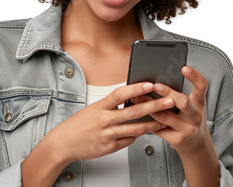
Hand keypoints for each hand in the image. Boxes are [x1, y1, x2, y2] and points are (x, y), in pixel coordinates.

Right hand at [48, 82, 173, 162]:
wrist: (63, 143)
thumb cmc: (78, 124)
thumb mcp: (93, 108)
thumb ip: (111, 104)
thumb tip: (130, 97)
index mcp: (100, 107)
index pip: (120, 94)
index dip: (136, 88)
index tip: (150, 84)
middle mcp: (105, 120)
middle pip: (134, 112)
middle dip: (155, 106)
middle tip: (169, 101)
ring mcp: (108, 135)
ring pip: (136, 129)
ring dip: (153, 124)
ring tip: (165, 119)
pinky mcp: (110, 148)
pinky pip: (129, 141)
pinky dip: (137, 136)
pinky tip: (144, 132)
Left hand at [130, 66, 211, 155]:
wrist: (196, 145)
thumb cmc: (189, 119)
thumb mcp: (191, 106)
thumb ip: (179, 95)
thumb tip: (155, 81)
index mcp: (199, 102)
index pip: (202, 86)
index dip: (195, 76)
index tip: (184, 67)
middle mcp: (195, 115)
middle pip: (183, 102)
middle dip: (167, 92)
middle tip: (154, 85)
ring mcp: (187, 129)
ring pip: (165, 116)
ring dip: (149, 106)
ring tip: (138, 98)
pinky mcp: (177, 139)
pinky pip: (158, 128)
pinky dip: (148, 121)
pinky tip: (139, 115)